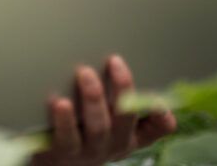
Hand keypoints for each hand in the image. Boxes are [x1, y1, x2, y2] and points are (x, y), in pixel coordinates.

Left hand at [32, 55, 176, 165]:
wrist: (55, 161)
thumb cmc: (83, 132)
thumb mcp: (109, 122)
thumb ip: (117, 99)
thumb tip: (122, 65)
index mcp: (129, 135)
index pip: (156, 128)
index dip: (161, 114)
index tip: (160, 95)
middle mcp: (114, 144)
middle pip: (125, 118)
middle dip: (123, 87)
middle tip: (114, 61)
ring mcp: (90, 150)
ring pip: (98, 127)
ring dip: (94, 99)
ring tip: (85, 73)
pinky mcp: (65, 152)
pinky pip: (67, 138)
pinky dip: (65, 120)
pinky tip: (60, 103)